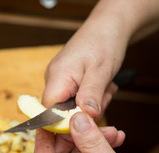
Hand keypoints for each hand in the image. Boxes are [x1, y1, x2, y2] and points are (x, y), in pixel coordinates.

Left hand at [32, 112, 158, 152]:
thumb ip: (90, 141)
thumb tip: (75, 119)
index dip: (44, 140)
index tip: (52, 119)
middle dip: (75, 134)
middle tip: (87, 119)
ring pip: (80, 152)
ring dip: (93, 138)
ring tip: (112, 131)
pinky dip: (103, 145)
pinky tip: (117, 138)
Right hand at [42, 1, 131, 118]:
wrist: (108, 26)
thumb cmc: (103, 42)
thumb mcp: (101, 71)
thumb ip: (91, 94)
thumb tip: (86, 116)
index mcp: (57, 78)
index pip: (50, 113)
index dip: (67, 121)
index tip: (88, 118)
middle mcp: (54, 80)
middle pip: (63, 112)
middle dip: (86, 109)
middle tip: (104, 95)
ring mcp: (61, 80)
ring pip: (73, 105)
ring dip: (92, 101)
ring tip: (105, 85)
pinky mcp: (68, 80)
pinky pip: (77, 97)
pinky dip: (92, 95)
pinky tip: (102, 84)